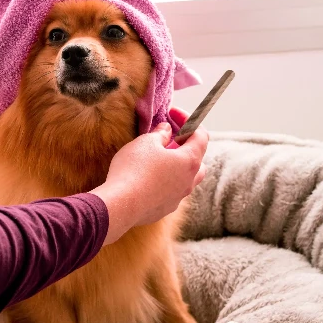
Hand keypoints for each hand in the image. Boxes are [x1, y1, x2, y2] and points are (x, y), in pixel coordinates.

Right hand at [90, 119, 208, 245]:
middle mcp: (189, 181)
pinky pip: (171, 191)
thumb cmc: (135, 168)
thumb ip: (160, 134)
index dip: (188, 121)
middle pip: (197, 160)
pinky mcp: (166, 208)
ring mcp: (179, 197)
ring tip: (157, 158)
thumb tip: (167, 130)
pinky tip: (147, 178)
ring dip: (176, 166)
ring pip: (186, 178)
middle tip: (169, 138)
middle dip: (185, 146)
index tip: (172, 113)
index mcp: (190, 161)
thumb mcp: (146, 142)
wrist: (122, 203)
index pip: (201, 136)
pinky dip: (165, 181)